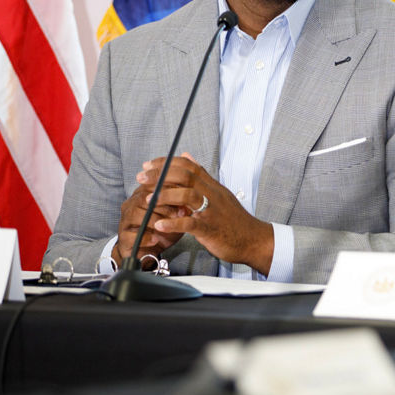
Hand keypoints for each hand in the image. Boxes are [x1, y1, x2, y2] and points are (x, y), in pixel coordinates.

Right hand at [113, 182, 184, 265]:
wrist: (149, 251)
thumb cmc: (162, 229)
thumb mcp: (174, 214)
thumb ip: (180, 203)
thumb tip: (192, 194)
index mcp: (142, 195)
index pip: (152, 185)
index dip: (169, 189)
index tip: (185, 196)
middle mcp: (131, 205)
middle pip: (143, 198)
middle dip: (164, 205)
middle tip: (180, 213)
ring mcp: (125, 221)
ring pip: (135, 214)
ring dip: (154, 220)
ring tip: (168, 226)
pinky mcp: (123, 238)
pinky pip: (129, 235)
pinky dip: (145, 237)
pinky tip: (155, 239)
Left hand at [136, 154, 274, 274]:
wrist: (253, 239)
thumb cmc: (234, 219)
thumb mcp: (219, 192)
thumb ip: (201, 175)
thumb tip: (187, 155)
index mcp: (212, 186)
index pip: (189, 166)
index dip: (167, 162)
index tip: (149, 166)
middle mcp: (212, 194)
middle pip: (186, 176)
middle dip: (160, 175)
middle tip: (142, 178)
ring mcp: (212, 211)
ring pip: (188, 196)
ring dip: (166, 196)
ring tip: (149, 199)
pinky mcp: (211, 229)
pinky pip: (191, 224)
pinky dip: (173, 224)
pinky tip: (160, 225)